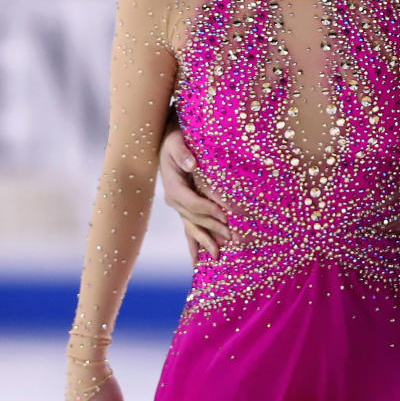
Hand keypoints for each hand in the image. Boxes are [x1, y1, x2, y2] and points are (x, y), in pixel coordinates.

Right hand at [159, 125, 227, 261]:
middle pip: (195, 218)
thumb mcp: (176, 141)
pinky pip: (189, 228)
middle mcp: (174, 200)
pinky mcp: (184, 208)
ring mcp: (179, 207)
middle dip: (215, 228)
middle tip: (234, 237)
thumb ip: (182, 152)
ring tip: (219, 255)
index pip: (192, 202)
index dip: (208, 209)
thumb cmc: (174, 140)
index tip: (225, 214)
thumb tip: (191, 162)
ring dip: (206, 240)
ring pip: (193, 227)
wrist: (165, 143)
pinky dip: (195, 242)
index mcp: (173, 186)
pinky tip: (198, 260)